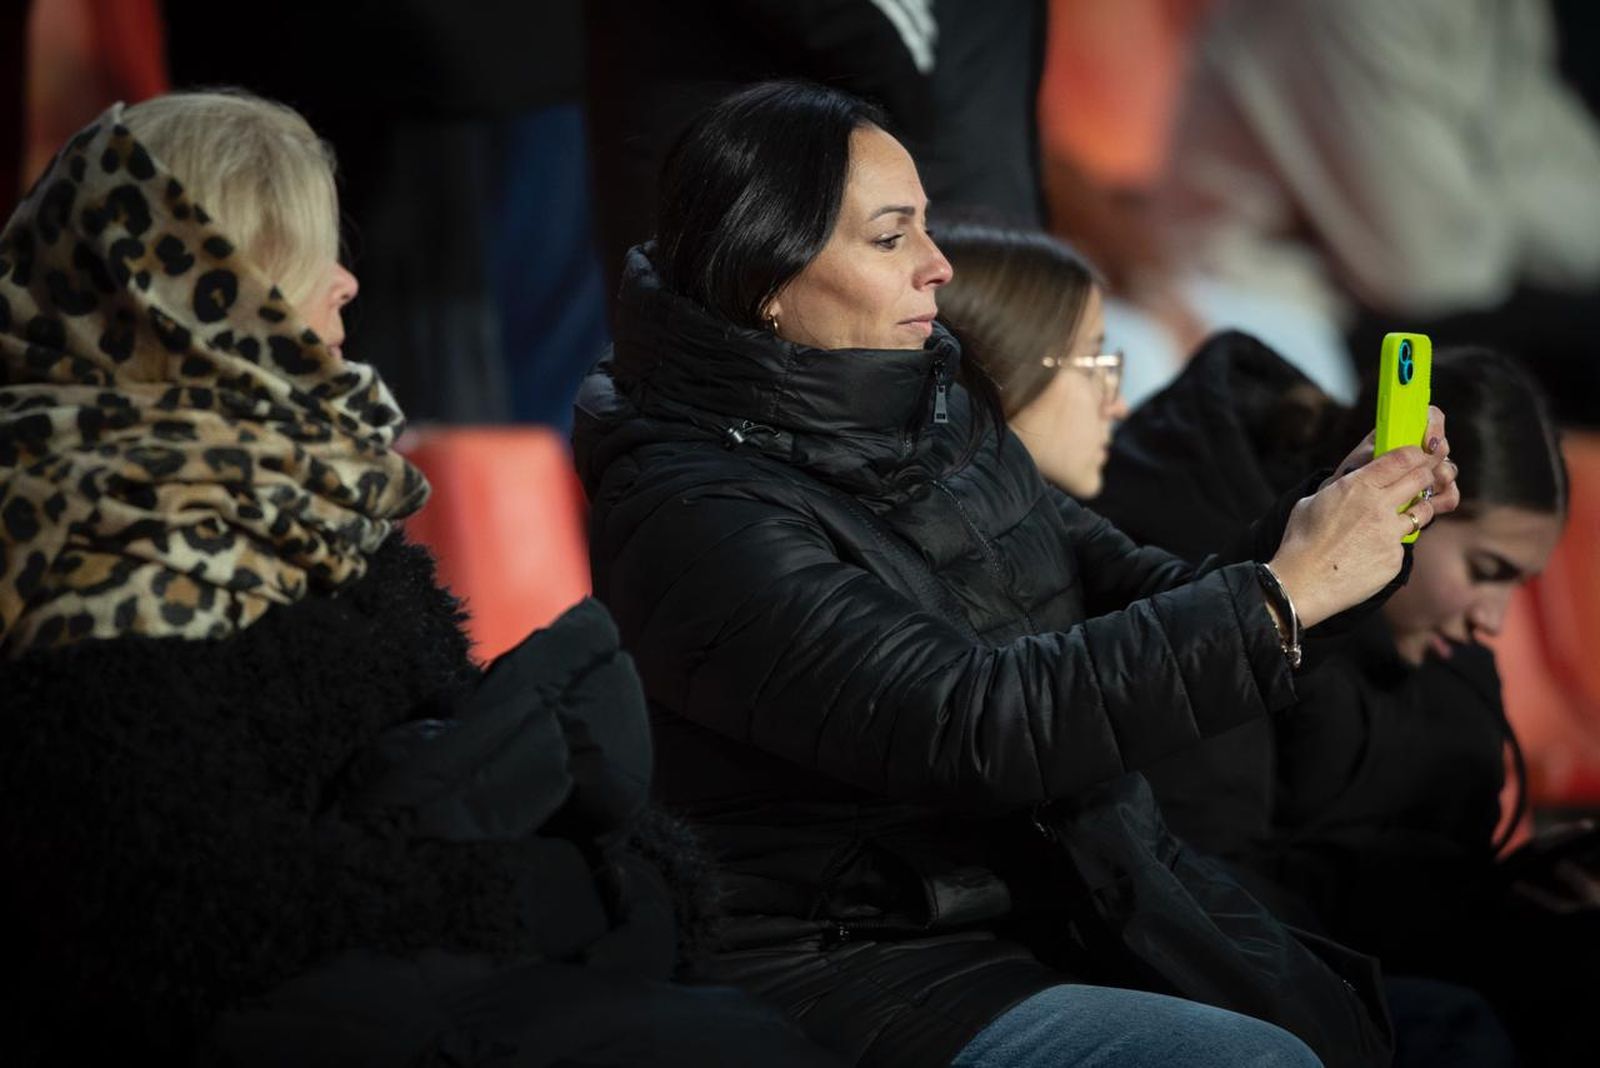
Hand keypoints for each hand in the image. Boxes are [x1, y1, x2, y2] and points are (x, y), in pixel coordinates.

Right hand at [1270, 408, 1459, 627]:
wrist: (1302, 583)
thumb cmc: (1301, 541)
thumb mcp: (1314, 501)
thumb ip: (1340, 489)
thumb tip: (1350, 484)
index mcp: (1357, 486)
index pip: (1402, 458)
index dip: (1415, 454)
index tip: (1417, 455)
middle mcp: (1379, 505)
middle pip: (1422, 478)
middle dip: (1425, 475)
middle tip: (1422, 478)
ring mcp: (1390, 533)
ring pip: (1422, 511)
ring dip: (1417, 509)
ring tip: (1401, 515)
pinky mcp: (1394, 558)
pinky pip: (1402, 544)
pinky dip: (1392, 544)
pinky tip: (1372, 551)